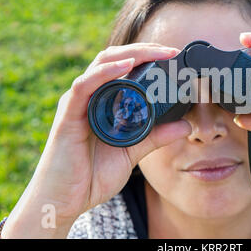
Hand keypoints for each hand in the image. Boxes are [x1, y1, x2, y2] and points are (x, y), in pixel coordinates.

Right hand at [2, 43, 191, 237]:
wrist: (64, 201)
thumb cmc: (92, 175)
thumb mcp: (132, 152)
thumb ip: (155, 137)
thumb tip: (185, 126)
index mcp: (103, 101)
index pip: (124, 68)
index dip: (148, 57)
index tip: (173, 56)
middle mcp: (89, 96)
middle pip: (115, 58)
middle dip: (144, 50)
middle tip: (171, 51)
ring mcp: (77, 103)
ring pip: (101, 64)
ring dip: (130, 54)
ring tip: (156, 52)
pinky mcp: (68, 114)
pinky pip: (85, 85)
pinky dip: (106, 72)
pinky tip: (126, 65)